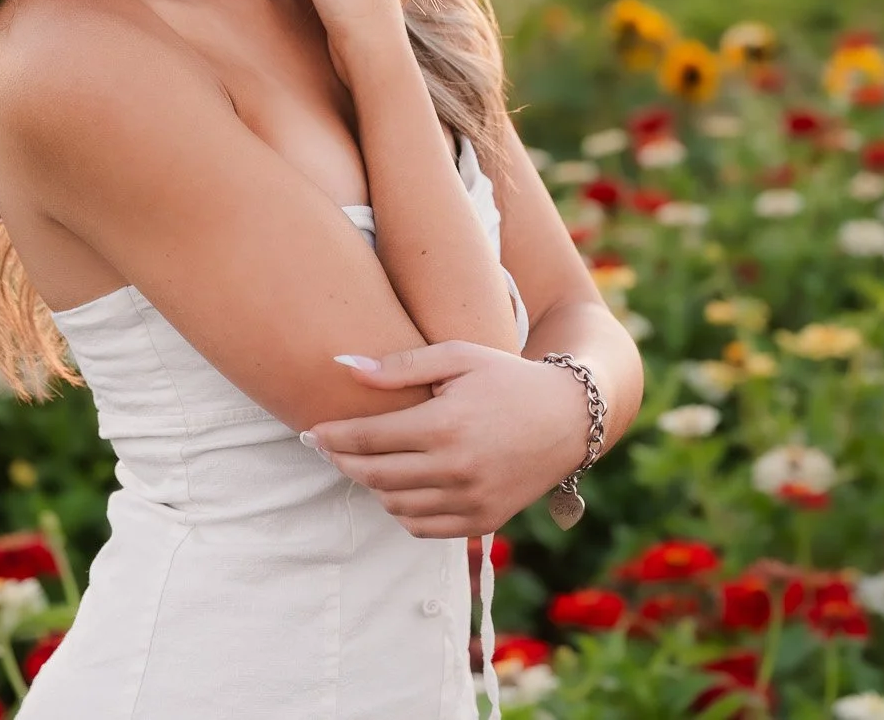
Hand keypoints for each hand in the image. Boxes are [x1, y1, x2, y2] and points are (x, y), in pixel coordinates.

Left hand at [300, 341, 592, 538]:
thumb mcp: (458, 356)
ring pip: (394, 504)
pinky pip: (423, 526)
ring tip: (365, 463)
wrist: (569, 418)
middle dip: (345, 461)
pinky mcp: (483, 521)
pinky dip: (402, 510)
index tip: (313, 432)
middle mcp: (456, 468)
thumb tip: (343, 367)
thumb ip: (400, 365)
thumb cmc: (508, 378)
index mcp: (446, 424)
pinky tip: (399, 486)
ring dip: (372, 485)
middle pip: (375, 475)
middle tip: (330, 448)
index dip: (334, 437)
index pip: (369, 438)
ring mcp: (471, 499)